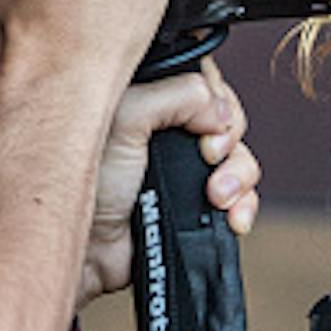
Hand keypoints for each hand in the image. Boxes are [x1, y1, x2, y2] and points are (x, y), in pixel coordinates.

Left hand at [82, 58, 259, 305]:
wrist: (85, 252)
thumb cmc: (87, 184)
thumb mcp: (127, 117)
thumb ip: (178, 93)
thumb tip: (221, 111)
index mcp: (148, 97)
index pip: (201, 77)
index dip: (215, 96)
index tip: (207, 121)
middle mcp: (166, 129)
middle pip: (227, 116)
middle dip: (229, 138)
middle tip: (209, 155)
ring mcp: (183, 167)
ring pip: (239, 155)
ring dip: (239, 175)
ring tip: (216, 195)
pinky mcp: (195, 203)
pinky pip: (240, 195)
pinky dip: (244, 204)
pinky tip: (232, 216)